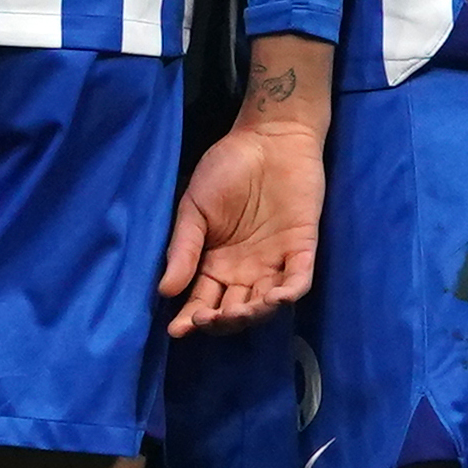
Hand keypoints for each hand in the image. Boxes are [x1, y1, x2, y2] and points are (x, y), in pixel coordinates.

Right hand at [158, 41, 334, 333]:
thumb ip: (184, 248)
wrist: (267, 137)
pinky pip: (299, 280)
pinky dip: (289, 293)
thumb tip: (165, 290)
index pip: (203, 301)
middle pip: (234, 311)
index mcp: (215, 264)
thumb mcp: (193, 208)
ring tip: (236, 314)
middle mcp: (245, 271)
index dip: (191, 318)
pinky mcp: (301, 248)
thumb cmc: (226, 168)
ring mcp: (274, 262)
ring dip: (252, 314)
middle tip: (208, 318)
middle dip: (221, 321)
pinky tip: (275, 299)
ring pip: (265, 303)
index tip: (178, 329)